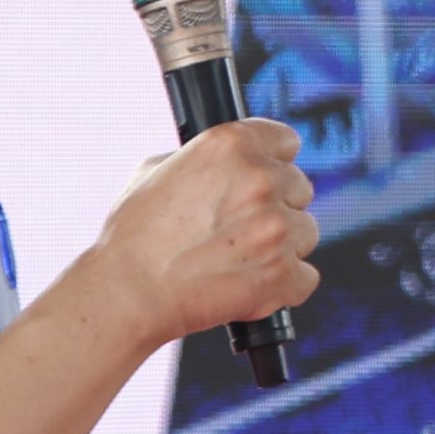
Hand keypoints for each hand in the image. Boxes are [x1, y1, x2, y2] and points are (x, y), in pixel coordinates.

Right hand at [87, 118, 317, 347]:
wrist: (129, 293)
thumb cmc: (134, 236)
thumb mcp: (156, 170)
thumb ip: (203, 160)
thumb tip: (225, 165)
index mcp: (231, 144)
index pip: (286, 140)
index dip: (274, 160)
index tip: (266, 176)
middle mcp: (259, 179)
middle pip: (299, 187)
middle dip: (276, 206)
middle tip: (242, 228)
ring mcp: (275, 227)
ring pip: (305, 231)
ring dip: (282, 246)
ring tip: (240, 260)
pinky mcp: (283, 272)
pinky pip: (305, 276)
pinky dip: (284, 286)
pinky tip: (251, 285)